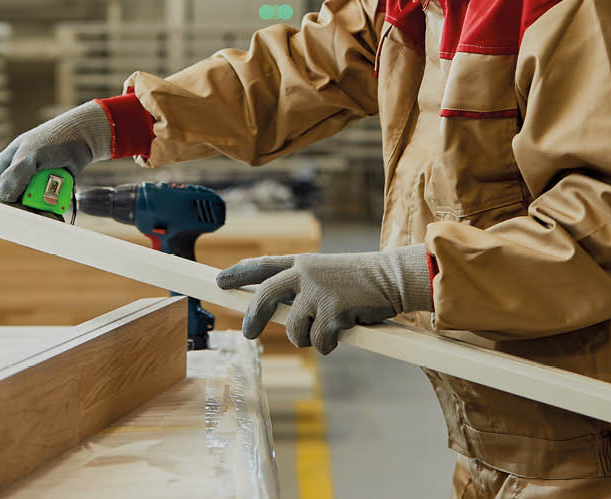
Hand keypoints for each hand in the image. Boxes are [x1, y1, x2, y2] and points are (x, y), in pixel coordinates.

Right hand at [0, 101, 111, 201]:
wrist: (83, 137)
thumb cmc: (54, 140)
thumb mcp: (31, 155)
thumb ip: (16, 176)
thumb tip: (5, 198)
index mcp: (6, 164)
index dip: (3, 202)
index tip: (18, 208)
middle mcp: (17, 175)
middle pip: (13, 202)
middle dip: (26, 209)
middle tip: (39, 212)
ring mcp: (34, 182)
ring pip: (31, 206)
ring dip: (41, 211)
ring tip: (53, 211)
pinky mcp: (48, 188)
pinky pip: (46, 205)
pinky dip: (52, 208)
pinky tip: (59, 208)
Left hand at [216, 245, 432, 353]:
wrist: (392, 277)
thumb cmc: (360, 280)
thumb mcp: (326, 274)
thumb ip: (301, 286)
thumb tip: (276, 313)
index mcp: (302, 263)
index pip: (262, 266)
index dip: (238, 273)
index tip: (219, 280)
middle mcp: (304, 274)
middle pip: (265, 297)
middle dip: (253, 318)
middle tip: (247, 333)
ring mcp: (318, 292)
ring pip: (294, 330)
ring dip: (306, 340)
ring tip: (323, 333)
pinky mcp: (332, 312)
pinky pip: (318, 343)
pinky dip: (328, 346)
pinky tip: (341, 334)